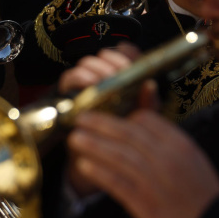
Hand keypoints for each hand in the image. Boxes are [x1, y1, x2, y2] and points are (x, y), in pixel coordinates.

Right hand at [59, 45, 145, 196]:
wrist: (101, 165)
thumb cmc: (123, 140)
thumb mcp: (141, 122)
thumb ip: (148, 104)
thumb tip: (151, 84)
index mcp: (123, 81)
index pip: (123, 55)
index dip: (126, 52)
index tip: (131, 59)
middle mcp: (102, 80)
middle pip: (102, 56)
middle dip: (111, 60)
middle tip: (120, 72)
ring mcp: (84, 87)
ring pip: (84, 64)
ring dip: (95, 67)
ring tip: (105, 79)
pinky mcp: (67, 97)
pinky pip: (67, 80)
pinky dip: (78, 78)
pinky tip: (89, 85)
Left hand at [68, 109, 218, 217]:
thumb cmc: (199, 193)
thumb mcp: (193, 158)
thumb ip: (168, 140)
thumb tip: (141, 121)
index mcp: (180, 145)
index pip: (147, 120)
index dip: (124, 117)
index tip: (107, 118)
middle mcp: (168, 160)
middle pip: (128, 135)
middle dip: (100, 124)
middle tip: (80, 118)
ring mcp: (155, 182)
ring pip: (119, 157)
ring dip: (94, 145)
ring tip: (74, 138)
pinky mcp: (145, 204)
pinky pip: (118, 184)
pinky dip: (100, 173)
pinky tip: (83, 165)